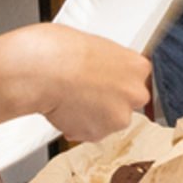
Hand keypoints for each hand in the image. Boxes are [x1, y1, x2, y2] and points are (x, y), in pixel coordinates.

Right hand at [0, 23, 153, 142]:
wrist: (44, 71)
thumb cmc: (63, 52)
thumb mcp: (99, 48)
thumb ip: (113, 65)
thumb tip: (109, 71)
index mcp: (138, 67)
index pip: (138, 80)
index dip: (120, 83)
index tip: (108, 84)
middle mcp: (135, 93)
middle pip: (128, 102)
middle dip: (111, 102)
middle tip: (89, 93)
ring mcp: (119, 115)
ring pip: (110, 120)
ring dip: (95, 116)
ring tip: (73, 99)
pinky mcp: (99, 133)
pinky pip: (91, 133)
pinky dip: (79, 127)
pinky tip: (67, 110)